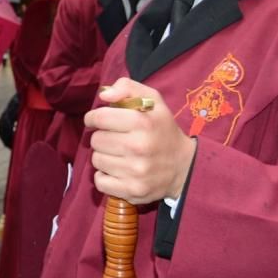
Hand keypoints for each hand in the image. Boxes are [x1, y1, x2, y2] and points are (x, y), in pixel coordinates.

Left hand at [85, 77, 195, 204]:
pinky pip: (100, 182)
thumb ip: (127, 87)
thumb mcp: (153, 100)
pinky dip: (104, 176)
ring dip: (103, 156)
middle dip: (101, 137)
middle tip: (114, 138)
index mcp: (143, 122)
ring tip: (118, 154)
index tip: (96, 120)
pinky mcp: (133, 191)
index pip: (100, 118)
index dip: (93, 118)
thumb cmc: (163, 129)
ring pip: (96, 160)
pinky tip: (117, 170)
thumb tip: (103, 96)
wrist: (184, 167)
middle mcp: (139, 147)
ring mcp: (136, 172)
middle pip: (96, 140)